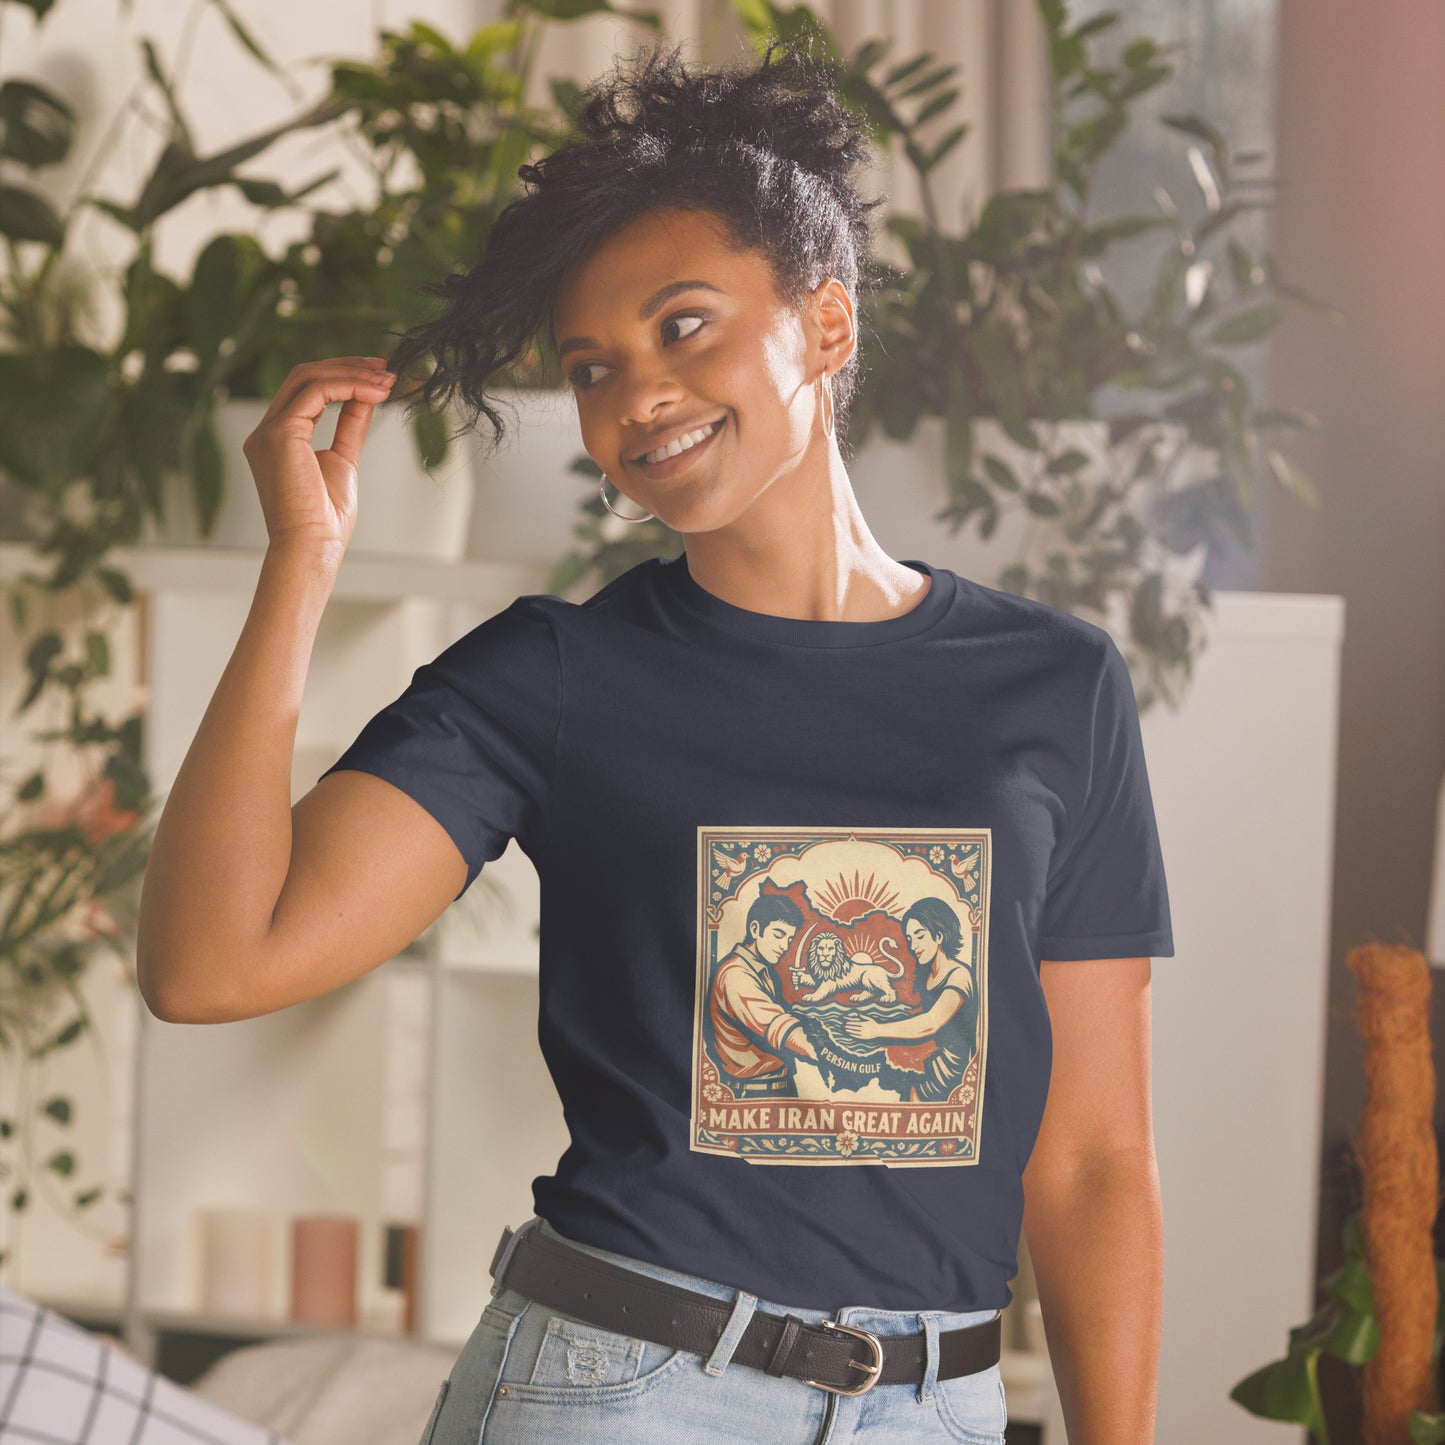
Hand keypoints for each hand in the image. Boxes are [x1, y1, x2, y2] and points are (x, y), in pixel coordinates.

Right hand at [241, 355, 397, 555]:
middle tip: (385, 367)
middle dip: (347, 367)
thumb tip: (367, 396)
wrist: (312, 547)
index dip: (343, 377)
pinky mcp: (279, 434)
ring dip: (352, 373)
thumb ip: (349, 426)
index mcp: (277, 439)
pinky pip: (316, 392)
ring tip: (386, 378)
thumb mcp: (343, 460)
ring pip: (308, 378)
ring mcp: (268, 431)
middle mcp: (265, 431)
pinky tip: (375, 392)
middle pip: (304, 377)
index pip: (306, 391)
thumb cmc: (325, 519)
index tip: (378, 376)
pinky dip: (348, 387)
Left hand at [845, 1016, 876, 1040]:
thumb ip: (864, 1016)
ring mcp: (863, 1033)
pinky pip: (857, 1036)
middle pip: (854, 1027)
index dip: (850, 1023)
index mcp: (864, 1024)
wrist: (878, 1031)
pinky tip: (850, 1034)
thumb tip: (859, 1013)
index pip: (855, 1023)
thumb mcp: (869, 1019)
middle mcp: (863, 1028)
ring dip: (850, 1031)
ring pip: (855, 1032)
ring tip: (847, 1030)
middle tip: (845, 1026)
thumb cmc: (874, 1024)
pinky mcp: (864, 1037)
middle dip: (849, 1027)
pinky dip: (853, 1035)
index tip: (847, 1023)